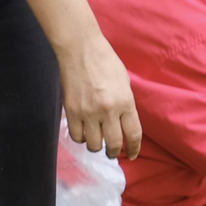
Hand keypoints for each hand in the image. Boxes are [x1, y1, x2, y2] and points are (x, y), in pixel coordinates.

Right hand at [60, 33, 141, 159]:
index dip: (134, 148)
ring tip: (98, 141)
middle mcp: (108, 110)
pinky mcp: (71, 111)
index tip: (132, 154)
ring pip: (94, 144)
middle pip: (114, 144)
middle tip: (114, 152)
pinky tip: (85, 133)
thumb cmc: (106, 63)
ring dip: (97, 146)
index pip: (133, 134)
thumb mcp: (125, 84)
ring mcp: (88, 112)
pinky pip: (76, 136)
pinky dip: (82, 138)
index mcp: (126, 102)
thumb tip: (125, 125)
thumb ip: (126, 105)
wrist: (81, 50)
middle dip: (115, 152)